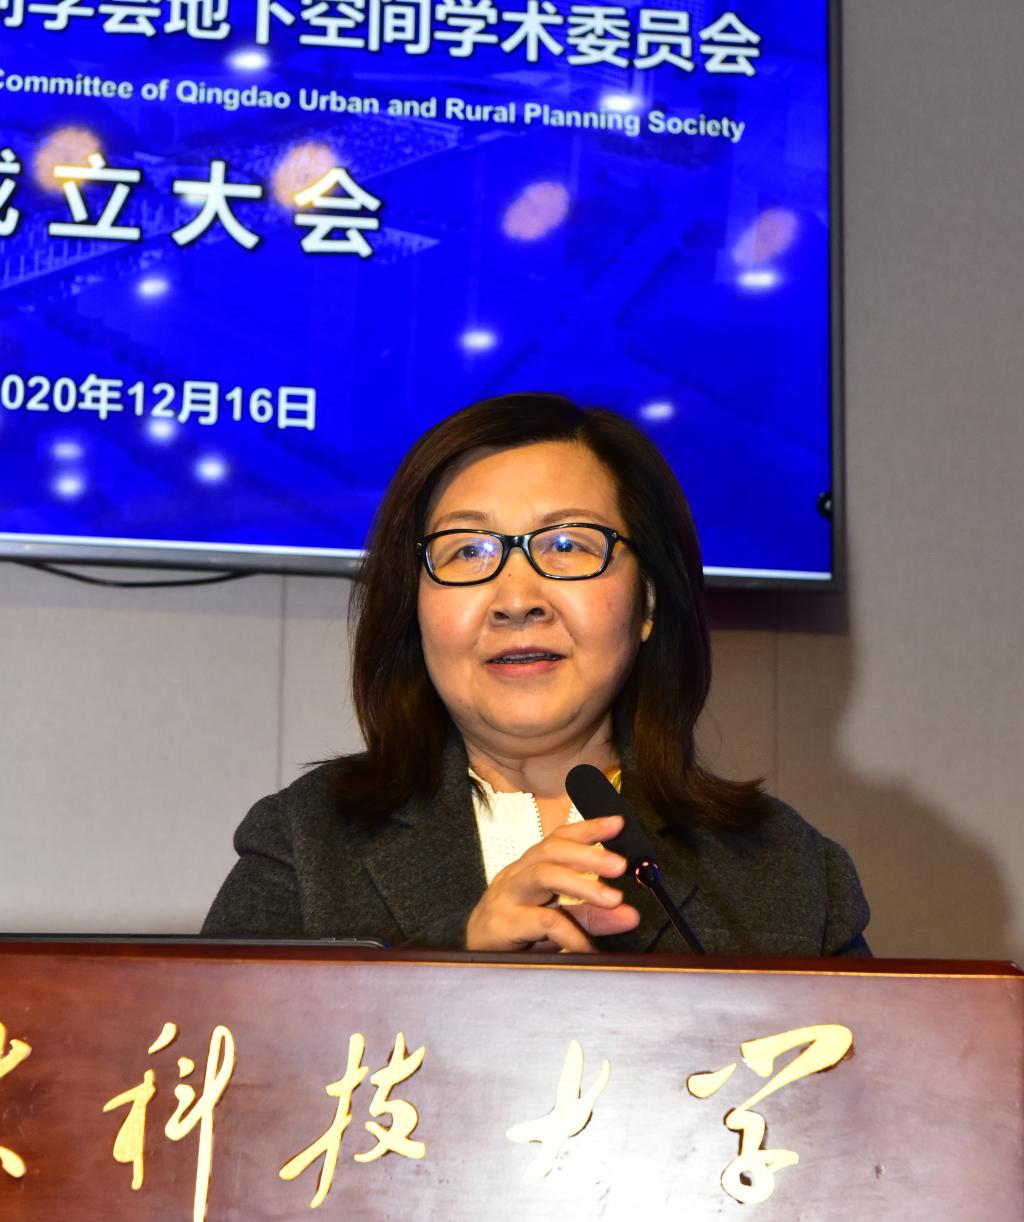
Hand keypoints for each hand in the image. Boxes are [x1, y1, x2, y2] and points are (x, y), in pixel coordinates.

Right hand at [465, 815, 640, 952]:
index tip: (618, 824)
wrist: (474, 953)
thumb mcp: (558, 920)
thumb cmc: (517, 929)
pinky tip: (586, 945)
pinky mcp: (504, 923)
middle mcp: (519, 874)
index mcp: (532, 866)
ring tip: (612, 899)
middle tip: (620, 865)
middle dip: (589, 854)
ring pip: (544, 875)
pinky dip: (569, 933)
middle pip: (552, 851)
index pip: (560, 838)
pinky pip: (541, 921)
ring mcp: (508, 896)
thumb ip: (593, 915)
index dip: (588, 828)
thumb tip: (629, 914)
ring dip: (582, 884)